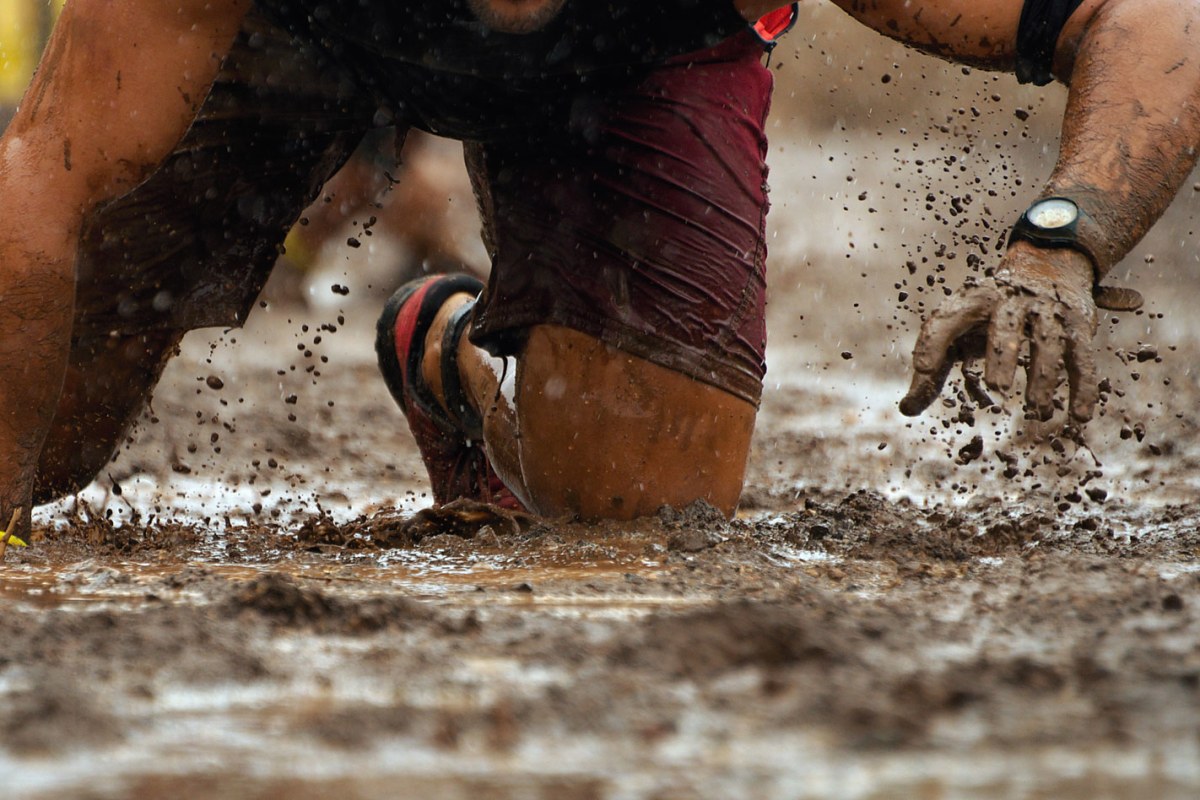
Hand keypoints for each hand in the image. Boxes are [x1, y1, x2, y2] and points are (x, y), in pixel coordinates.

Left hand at [900, 244, 1103, 422]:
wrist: (1049, 267)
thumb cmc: (989, 314)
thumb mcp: (958, 329)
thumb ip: (933, 368)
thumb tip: (907, 409)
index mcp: (974, 300)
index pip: (947, 317)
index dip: (933, 341)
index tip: (922, 368)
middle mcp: (1012, 301)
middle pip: (1005, 325)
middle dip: (1002, 355)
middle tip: (996, 388)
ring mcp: (1048, 312)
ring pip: (1048, 343)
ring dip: (1044, 377)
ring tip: (1036, 410)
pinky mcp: (1078, 327)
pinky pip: (1082, 359)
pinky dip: (1083, 387)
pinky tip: (1078, 417)